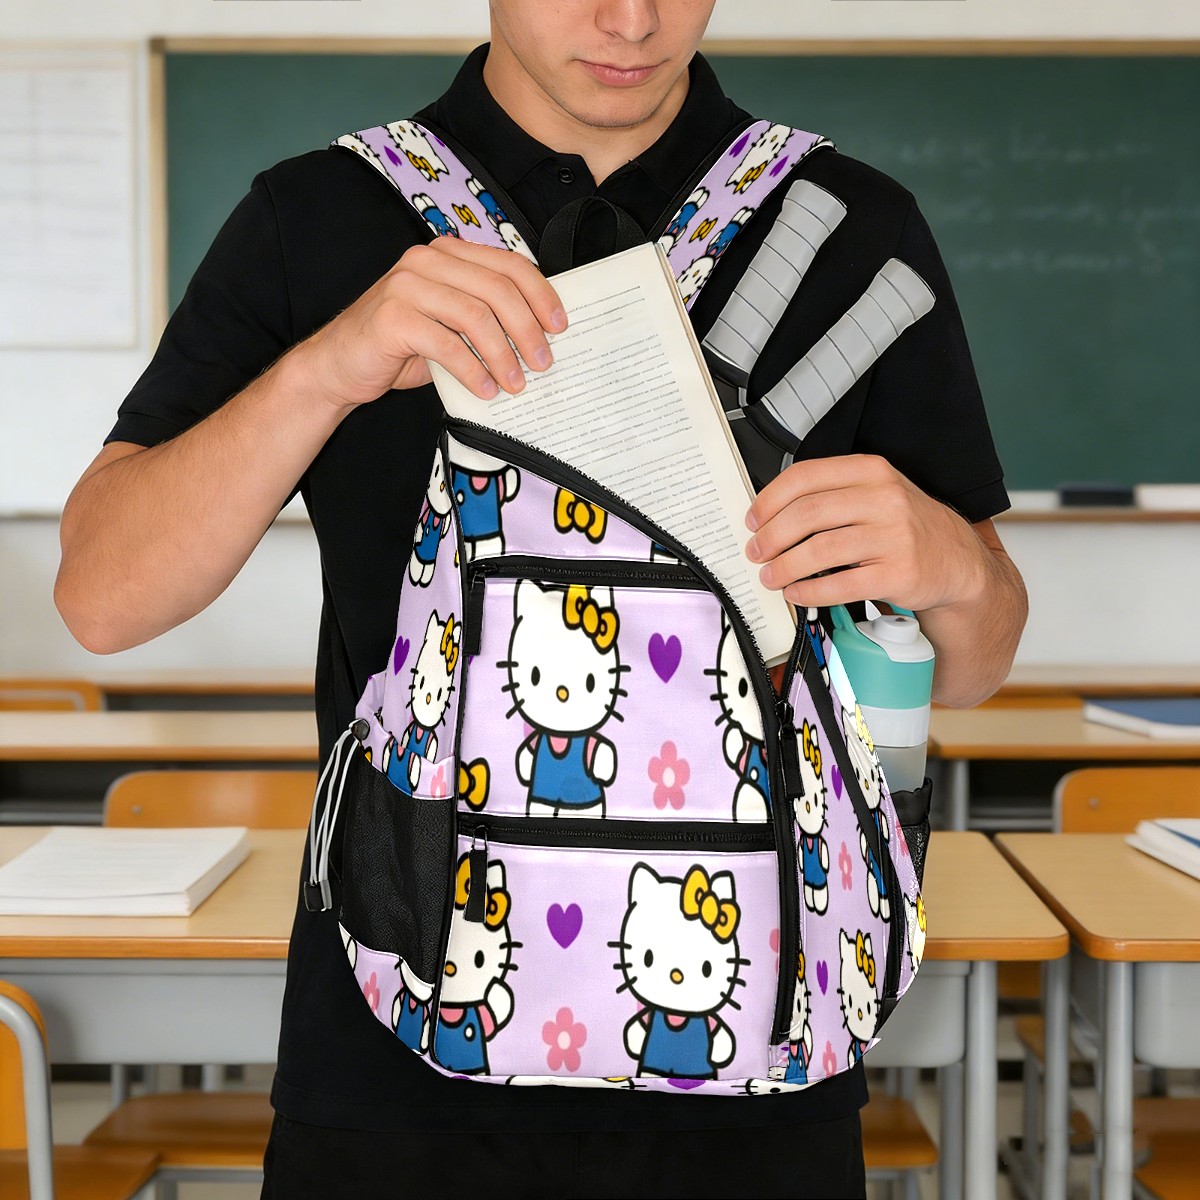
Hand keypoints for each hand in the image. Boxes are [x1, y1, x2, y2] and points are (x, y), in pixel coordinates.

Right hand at [294, 238, 565, 408]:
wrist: (339, 365)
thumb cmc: (400, 346)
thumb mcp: (449, 324)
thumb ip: (484, 317)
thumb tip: (538, 338)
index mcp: (447, 254)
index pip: (507, 265)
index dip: (540, 294)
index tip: (560, 327)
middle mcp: (427, 261)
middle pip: (497, 290)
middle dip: (527, 329)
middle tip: (543, 363)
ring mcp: (406, 285)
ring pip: (475, 316)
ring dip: (503, 355)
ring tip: (516, 383)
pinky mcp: (392, 317)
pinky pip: (446, 344)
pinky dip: (472, 370)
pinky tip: (485, 390)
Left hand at [743, 454, 986, 612]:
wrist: (956, 560)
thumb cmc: (906, 526)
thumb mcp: (875, 493)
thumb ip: (830, 494)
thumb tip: (771, 515)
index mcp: (871, 470)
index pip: (806, 476)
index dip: (769, 500)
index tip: (753, 520)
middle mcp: (884, 498)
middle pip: (808, 513)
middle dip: (771, 536)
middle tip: (756, 552)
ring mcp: (894, 536)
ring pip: (820, 550)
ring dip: (785, 566)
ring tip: (771, 576)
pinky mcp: (898, 573)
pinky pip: (842, 585)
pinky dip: (810, 592)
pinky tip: (797, 594)